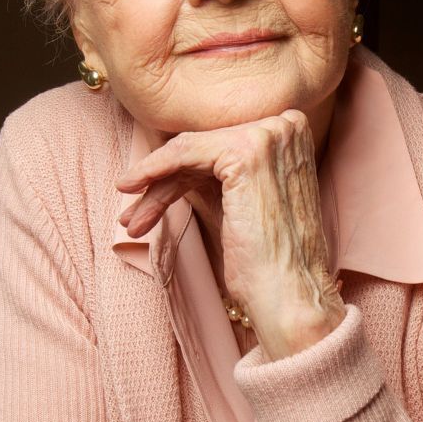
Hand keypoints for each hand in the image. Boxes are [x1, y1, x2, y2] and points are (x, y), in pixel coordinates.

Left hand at [114, 109, 344, 358]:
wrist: (289, 295)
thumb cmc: (269, 259)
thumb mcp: (243, 202)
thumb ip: (218, 173)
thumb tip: (173, 160)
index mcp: (291, 134)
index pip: (221, 144)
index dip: (184, 171)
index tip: (152, 196)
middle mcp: (285, 126)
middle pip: (204, 147)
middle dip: (165, 181)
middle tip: (136, 215)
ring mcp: (269, 136)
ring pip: (190, 149)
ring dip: (152, 184)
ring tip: (131, 220)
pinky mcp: (247, 152)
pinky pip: (183, 152)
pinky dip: (152, 169)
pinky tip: (130, 187)